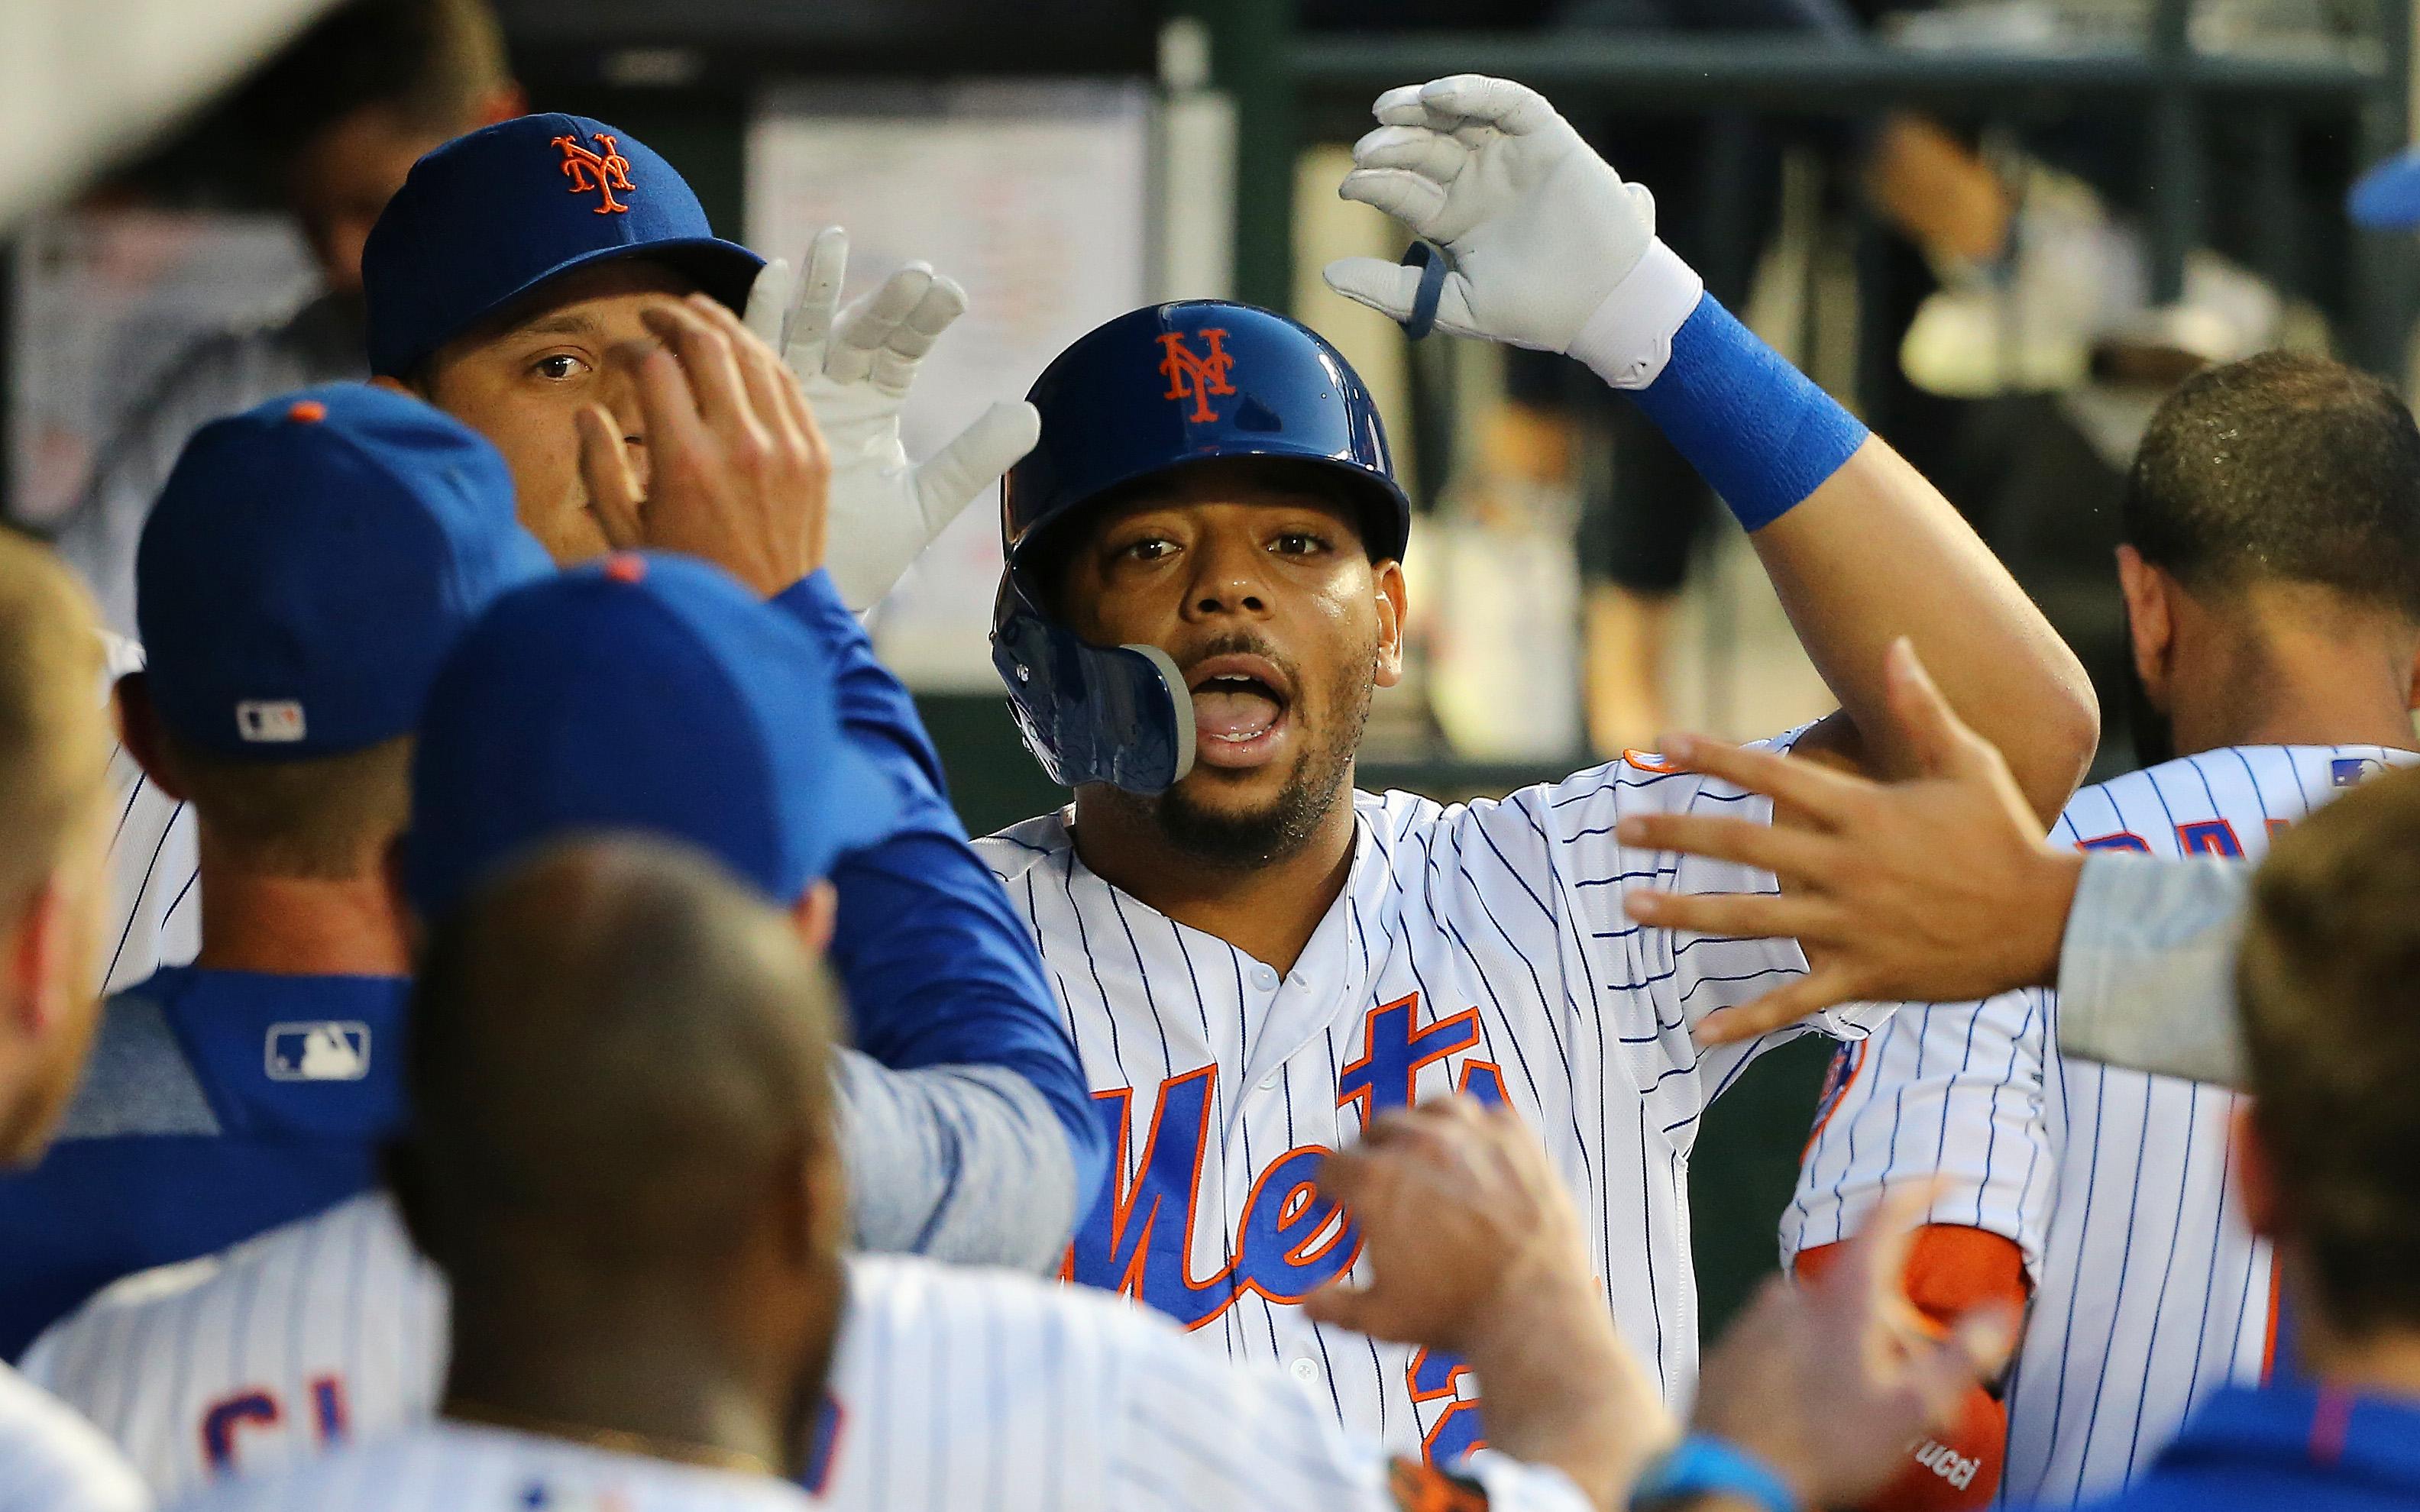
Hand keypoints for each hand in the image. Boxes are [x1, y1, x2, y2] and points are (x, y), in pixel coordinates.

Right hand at [577, 294, 829, 597]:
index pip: (655, 367)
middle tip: (652, 314)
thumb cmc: (691, 578)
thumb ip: (599, 468)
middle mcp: (739, 446)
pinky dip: (760, 358)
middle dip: (672, 317)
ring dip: (720, 325)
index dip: (630, 347)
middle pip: (706, 345)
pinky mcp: (814, 456)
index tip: (619, 353)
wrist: (768, 614)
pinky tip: (739, 349)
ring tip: (694, 313)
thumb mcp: (627, 533)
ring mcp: (785, 448)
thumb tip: (587, 413)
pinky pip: (787, 385)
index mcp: (685, 463)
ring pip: (752, 355)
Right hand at [744, 227, 1039, 611]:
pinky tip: (771, 273)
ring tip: (832, 240)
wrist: (804, 592)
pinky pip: (753, 352)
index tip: (951, 295)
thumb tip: (1030, 414)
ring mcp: (791, 394)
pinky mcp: (752, 409)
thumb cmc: (861, 550)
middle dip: (882, 301)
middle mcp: (834, 388)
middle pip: (858, 330)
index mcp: (875, 402)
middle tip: (913, 275)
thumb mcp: (925, 502)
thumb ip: (973, 457)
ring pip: (804, 328)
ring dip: (816, 286)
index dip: (924, 320)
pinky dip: (761, 314)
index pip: (904, 348)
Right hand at [1310, 1099, 1672, 1510]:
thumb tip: (1305, 1303)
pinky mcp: (1516, 1138)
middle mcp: (1419, 1144)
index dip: (1330, 1186)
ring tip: (1428, 1153)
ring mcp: (1472, 1134)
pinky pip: (1489, 1113)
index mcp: (1376, 1182)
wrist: (1534, 1311)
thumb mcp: (1381, 1318)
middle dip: (1372, 1152)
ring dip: (1423, 1126)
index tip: (1336, 1198)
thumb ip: (1334, 1305)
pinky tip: (1478, 1154)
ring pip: (1432, 1108)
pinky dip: (1478, 1129)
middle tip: (1383, 1180)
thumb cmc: (1456, 1315)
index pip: (1332, 1165)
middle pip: (1379, 1126)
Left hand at [1324, 75, 1696, 381]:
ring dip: (1421, 107)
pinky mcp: (1543, 137)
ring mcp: (1507, 155)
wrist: (1601, 306)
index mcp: (1450, 216)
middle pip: (1422, 147)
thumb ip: (1391, 289)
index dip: (1375, 182)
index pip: (1402, 189)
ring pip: (1457, 117)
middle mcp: (1474, 179)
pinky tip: (1443, 95)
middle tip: (1365, 149)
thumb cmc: (1531, 310)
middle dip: (1392, 144)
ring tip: (1389, 109)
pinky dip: (1475, 91)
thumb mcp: (1450, 303)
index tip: (1349, 185)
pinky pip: (1507, 102)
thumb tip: (1326, 274)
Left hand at [1614, 639, 2080, 1043]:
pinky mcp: (1865, 976)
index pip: (1772, 776)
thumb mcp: (1970, 762)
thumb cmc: (2008, 835)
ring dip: (1685, 912)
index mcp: (1863, 813)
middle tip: (1620, 830)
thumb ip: (1921, 706)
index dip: (1714, 757)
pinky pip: (1795, 1001)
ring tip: (1629, 906)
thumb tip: (1894, 643)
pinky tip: (1701, 1032)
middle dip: (1675, 833)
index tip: (1662, 744)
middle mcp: (1846, 866)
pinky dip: (1748, 1020)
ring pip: (1750, 919)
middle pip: (1742, 844)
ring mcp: (1851, 925)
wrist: (2051, 921)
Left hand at [1692, 1186, 2019, 1509]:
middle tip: (1908, 1377)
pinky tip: (1811, 1408)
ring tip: (1857, 1405)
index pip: (1884, 1217)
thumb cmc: (1824, 1448)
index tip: (1947, 1177)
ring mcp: (1754, 1321)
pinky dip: (1803, 1363)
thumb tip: (2002, 1313)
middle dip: (1890, 1321)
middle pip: (1857, 1287)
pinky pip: (1779, 1342)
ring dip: (1843, 1346)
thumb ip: (1962, 1358)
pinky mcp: (1729, 1350)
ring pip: (1817, 1318)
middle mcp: (1792, 1295)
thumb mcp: (1911, 1411)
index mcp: (1841, 1298)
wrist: (1729, 1479)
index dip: (1919, 1189)